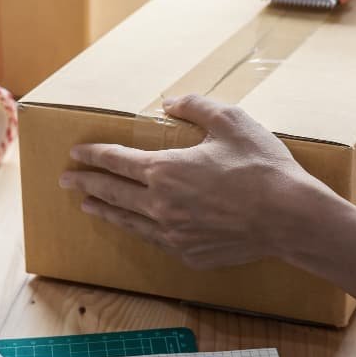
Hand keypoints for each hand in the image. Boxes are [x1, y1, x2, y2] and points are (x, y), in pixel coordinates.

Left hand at [59, 95, 325, 269]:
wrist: (289, 217)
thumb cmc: (261, 167)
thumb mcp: (230, 121)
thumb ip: (196, 107)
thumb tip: (172, 103)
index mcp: (166, 170)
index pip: (117, 160)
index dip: (94, 154)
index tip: (76, 152)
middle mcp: (161, 205)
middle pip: (112, 193)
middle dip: (86, 183)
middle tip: (67, 180)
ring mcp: (174, 234)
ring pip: (128, 221)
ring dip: (104, 210)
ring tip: (88, 205)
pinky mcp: (190, 254)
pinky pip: (153, 240)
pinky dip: (136, 230)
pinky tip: (133, 227)